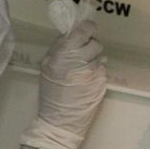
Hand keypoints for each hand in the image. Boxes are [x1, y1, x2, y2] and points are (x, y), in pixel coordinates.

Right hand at [20, 21, 107, 148]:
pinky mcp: (101, 83)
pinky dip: (98, 71)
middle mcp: (80, 61)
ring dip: (95, 59)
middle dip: (91, 45)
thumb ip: (58, 49)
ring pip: (101, 56)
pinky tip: (89, 80)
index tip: (88, 28)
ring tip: (86, 68)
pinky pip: (103, 70)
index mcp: (64, 54)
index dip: (88, 27)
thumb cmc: (51, 93)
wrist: (59, 121)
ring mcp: (93, 72)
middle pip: (95, 42)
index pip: (82, 31)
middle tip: (84, 52)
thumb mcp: (46, 67)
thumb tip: (70, 34)